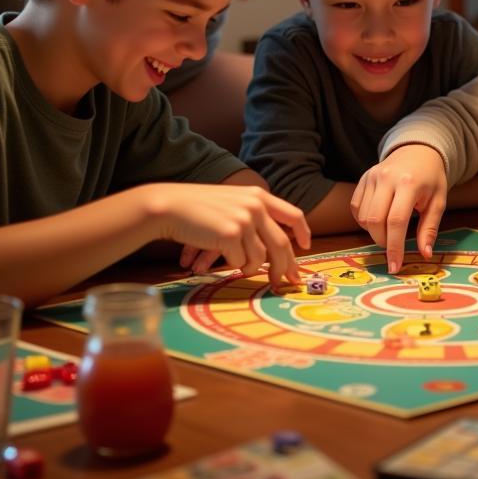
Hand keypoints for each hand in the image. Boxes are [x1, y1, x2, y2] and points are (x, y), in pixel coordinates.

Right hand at [142, 184, 309, 285]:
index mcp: (259, 196)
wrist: (171, 206)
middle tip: (286, 282)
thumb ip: (254, 216)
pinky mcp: (230, 235)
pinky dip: (233, 266)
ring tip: (238, 267)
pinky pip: (239, 262)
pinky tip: (222, 259)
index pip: (293, 214)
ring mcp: (244, 220)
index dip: (303, 232)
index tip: (306, 246)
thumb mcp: (233, 202)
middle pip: (281, 244)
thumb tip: (273, 246)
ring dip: (251, 268)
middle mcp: (256, 206)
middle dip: (286, 267)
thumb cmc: (199, 208)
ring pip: (260, 258)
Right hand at [351, 145, 446, 272]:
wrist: (418, 151)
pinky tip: (378, 219)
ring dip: (373, 232)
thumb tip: (425, 254)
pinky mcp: (363, 178)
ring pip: (363, 216)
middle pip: (375, 220)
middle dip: (382, 242)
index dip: (394, 247)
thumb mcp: (438, 201)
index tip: (395, 266)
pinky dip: (363, 220)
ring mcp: (372, 176)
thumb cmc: (431, 178)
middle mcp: (387, 178)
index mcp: (409, 183)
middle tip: (393, 248)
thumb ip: (429, 228)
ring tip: (388, 231)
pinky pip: (355, 207)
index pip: (396, 221)